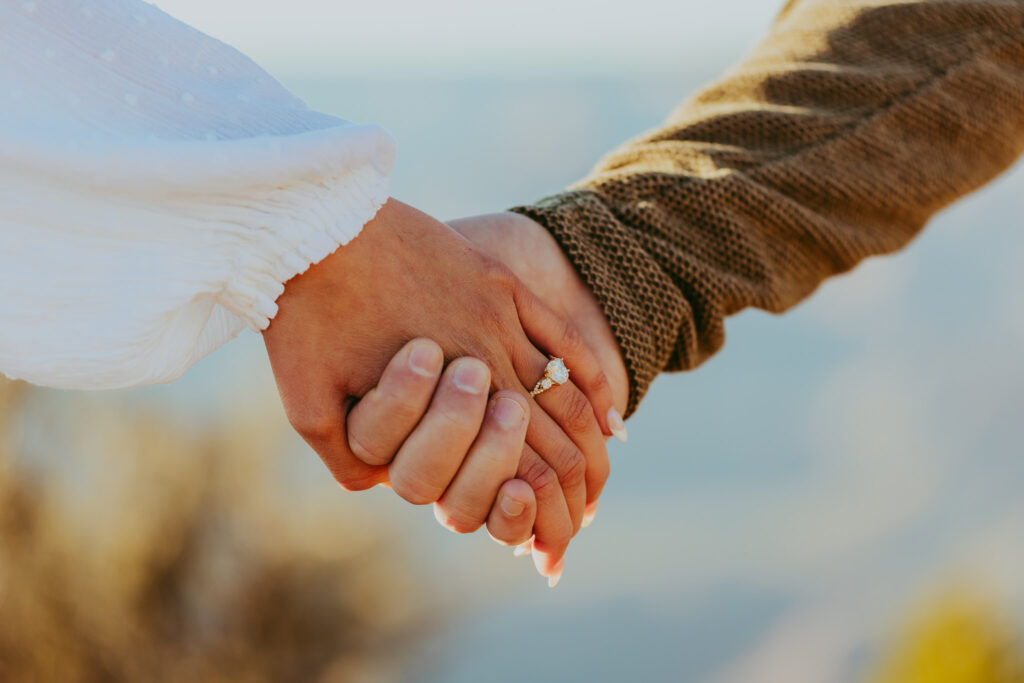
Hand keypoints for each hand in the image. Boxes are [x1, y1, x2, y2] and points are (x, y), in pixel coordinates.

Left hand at [263, 199, 614, 577]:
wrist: (312, 222)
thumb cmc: (304, 318)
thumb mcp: (309, 406)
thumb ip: (354, 459)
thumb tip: (387, 488)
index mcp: (446, 398)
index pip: (519, 473)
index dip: (540, 520)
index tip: (553, 555)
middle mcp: (488, 359)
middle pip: (555, 439)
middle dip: (574, 492)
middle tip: (583, 524)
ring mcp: (499, 316)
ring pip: (566, 392)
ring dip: (589, 442)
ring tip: (603, 474)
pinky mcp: (497, 282)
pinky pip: (561, 334)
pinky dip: (593, 376)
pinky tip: (609, 409)